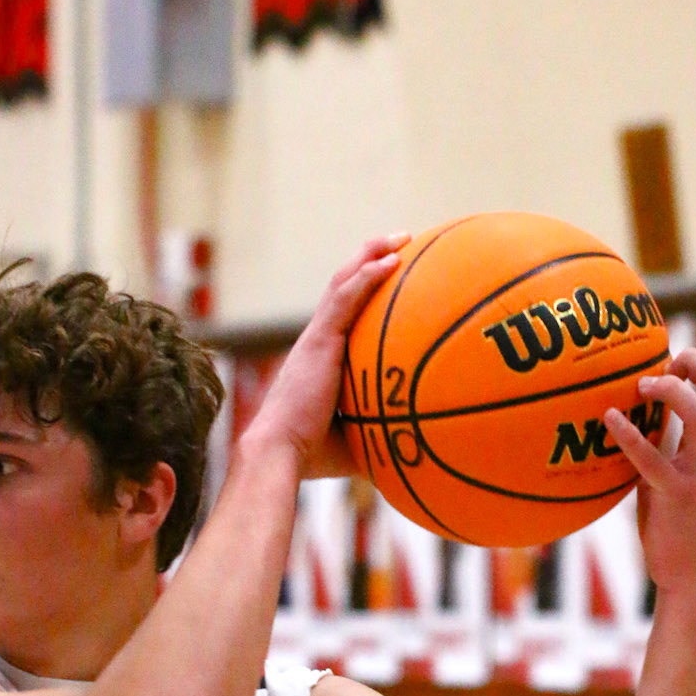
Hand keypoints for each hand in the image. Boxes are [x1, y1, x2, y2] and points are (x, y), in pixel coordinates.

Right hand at [241, 236, 408, 477]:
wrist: (279, 452)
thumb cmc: (312, 457)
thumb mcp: (355, 442)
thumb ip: (381, 435)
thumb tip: (416, 451)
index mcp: (319, 360)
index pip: (342, 316)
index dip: (364, 293)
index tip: (390, 282)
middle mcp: (315, 341)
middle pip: (343, 288)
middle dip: (370, 262)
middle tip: (402, 246)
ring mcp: (316, 338)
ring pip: (344, 282)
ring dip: (372, 255)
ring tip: (403, 238)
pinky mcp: (320, 340)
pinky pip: (347, 297)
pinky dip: (369, 275)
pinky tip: (394, 259)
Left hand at [604, 315, 695, 603]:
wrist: (689, 581)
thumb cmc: (675, 533)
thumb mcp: (670, 482)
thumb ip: (661, 451)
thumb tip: (632, 423)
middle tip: (671, 363)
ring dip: (674, 394)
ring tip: (643, 386)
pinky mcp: (676, 497)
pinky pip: (655, 460)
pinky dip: (632, 437)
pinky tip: (609, 420)